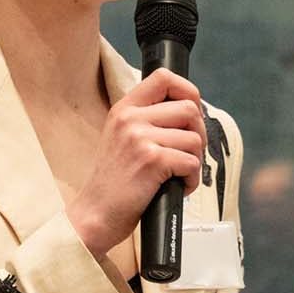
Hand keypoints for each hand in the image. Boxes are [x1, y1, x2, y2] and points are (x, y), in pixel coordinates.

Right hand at [66, 69, 205, 258]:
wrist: (95, 214)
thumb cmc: (114, 182)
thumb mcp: (121, 138)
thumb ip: (147, 120)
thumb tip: (190, 113)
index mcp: (124, 109)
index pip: (164, 78)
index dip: (188, 91)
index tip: (192, 111)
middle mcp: (130, 118)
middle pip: (189, 109)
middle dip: (198, 134)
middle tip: (187, 154)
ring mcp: (140, 138)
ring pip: (194, 139)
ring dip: (195, 161)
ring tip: (178, 175)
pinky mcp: (152, 160)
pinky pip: (191, 163)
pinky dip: (191, 179)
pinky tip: (176, 187)